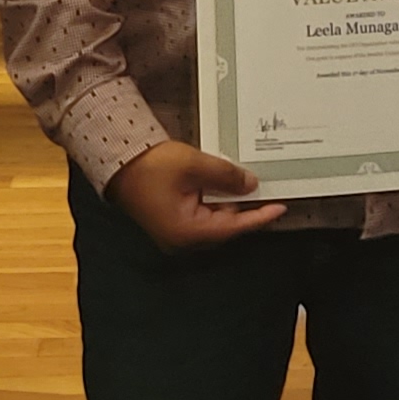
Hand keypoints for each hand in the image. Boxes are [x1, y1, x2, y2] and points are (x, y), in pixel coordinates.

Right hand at [106, 141, 285, 249]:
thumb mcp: (194, 165)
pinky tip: (222, 183)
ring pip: (213, 219)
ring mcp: (175, 232)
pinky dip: (214, 200)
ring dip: (228, 201)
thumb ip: (227, 176)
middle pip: (224, 225)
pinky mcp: (171, 222)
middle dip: (244, 207)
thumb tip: (251, 185)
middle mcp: (182, 239)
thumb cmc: (150, 165)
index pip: (234, 227)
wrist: (117, 160)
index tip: (281, 208)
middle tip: (266, 188)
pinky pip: (201, 214)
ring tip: (244, 181)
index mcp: (187, 232)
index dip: (260, 217)